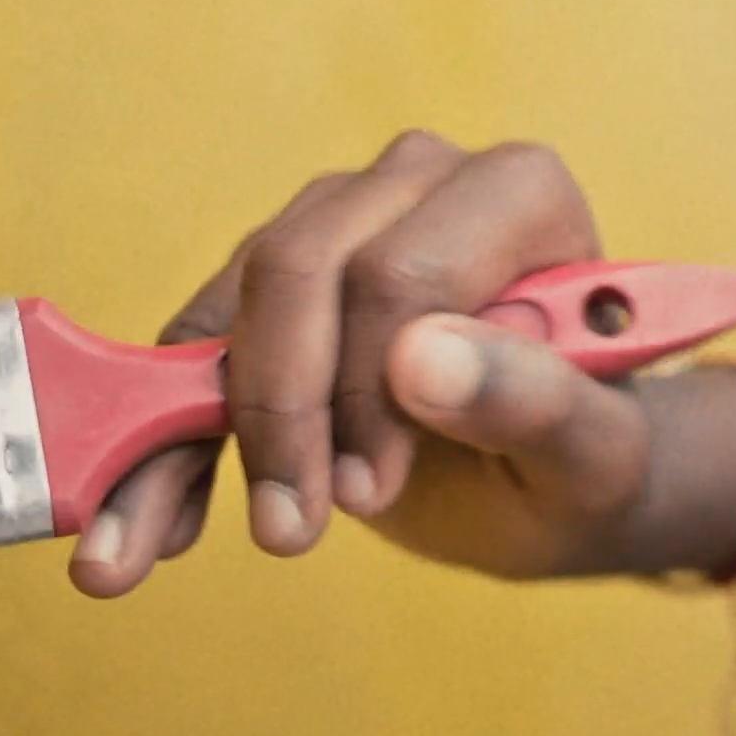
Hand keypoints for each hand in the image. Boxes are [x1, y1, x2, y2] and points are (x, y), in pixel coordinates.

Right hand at [70, 131, 674, 595]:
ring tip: (144, 554)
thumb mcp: (593, 457)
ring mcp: (341, 219)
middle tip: (288, 531)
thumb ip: (534, 404)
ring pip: (232, 304)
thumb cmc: (588, 458)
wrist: (547, 479)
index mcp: (520, 194)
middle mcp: (424, 181)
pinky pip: (194, 348)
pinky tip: (142, 527)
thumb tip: (421, 359)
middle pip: (302, 268)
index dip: (368, 387)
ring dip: (178, 435)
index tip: (366, 492)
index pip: (406, 270)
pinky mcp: (276, 281)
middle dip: (278, 412)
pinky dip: (156, 440)